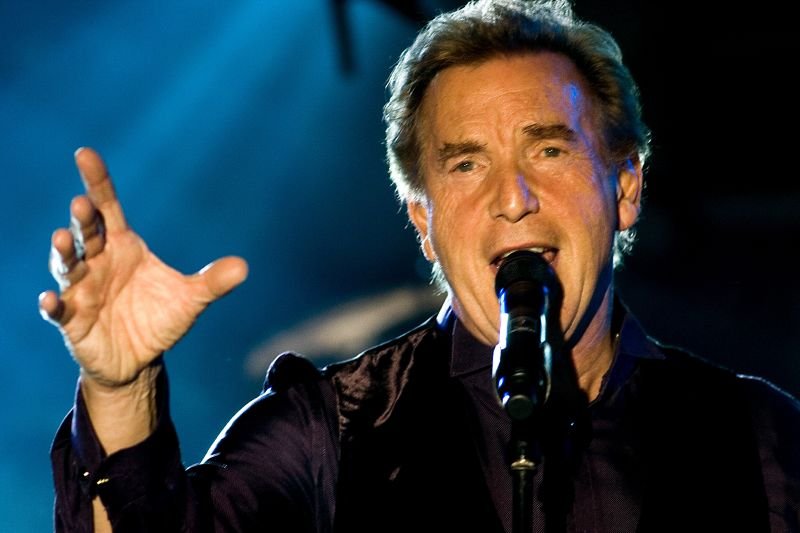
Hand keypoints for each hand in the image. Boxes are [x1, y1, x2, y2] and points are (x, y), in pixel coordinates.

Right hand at [39, 147, 248, 389]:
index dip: (98, 182)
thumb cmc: (159, 319)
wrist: (140, 358)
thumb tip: (244, 267)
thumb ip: (212, 283)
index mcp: (123, 246)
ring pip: (66, 265)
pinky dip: (52, 304)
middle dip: (82, 218)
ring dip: (63, 253)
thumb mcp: (190, 300)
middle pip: (86, 232)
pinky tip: (50, 300)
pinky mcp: (71, 318)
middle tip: (82, 203)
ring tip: (63, 239)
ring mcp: (81, 289)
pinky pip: (57, 309)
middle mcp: (98, 262)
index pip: (108, 208)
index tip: (86, 154)